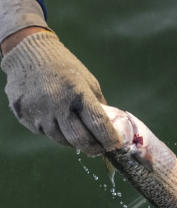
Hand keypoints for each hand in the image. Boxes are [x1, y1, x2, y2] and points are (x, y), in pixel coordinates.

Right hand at [1, 31, 120, 154]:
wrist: (27, 52)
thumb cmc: (64, 67)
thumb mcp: (88, 81)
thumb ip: (98, 106)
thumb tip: (109, 131)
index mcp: (77, 92)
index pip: (98, 124)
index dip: (109, 139)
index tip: (116, 145)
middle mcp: (56, 103)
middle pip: (80, 139)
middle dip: (94, 148)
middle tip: (101, 149)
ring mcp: (38, 111)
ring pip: (62, 140)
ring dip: (74, 141)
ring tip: (79, 134)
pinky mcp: (24, 115)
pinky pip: (44, 132)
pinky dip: (54, 131)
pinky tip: (56, 119)